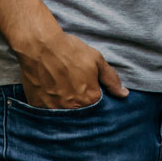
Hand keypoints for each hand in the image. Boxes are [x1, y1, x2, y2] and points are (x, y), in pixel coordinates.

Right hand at [12, 26, 127, 108]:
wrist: (39, 46)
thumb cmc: (69, 51)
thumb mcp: (96, 60)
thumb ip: (111, 79)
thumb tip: (124, 94)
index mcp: (89, 99)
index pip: (97, 108)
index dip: (94, 99)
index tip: (89, 90)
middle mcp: (72, 109)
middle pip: (80, 113)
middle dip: (79, 104)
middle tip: (72, 87)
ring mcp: (53, 110)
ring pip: (63, 114)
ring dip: (64, 106)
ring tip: (60, 89)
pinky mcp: (37, 107)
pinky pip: (46, 113)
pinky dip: (49, 106)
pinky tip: (49, 92)